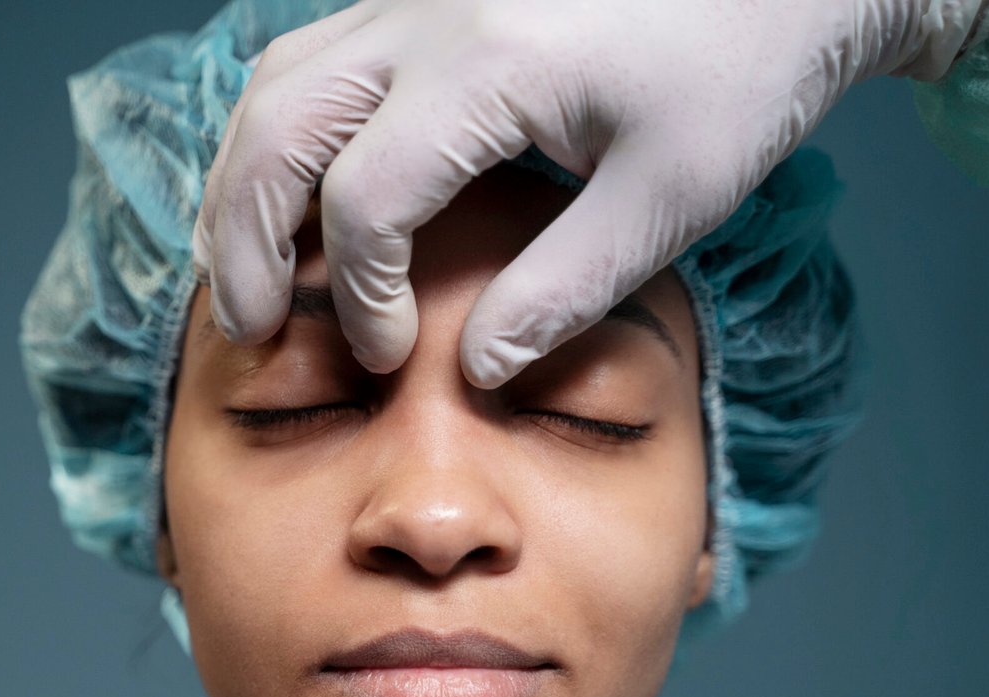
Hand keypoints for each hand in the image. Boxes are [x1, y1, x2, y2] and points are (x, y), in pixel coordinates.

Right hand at [192, 0, 988, 385]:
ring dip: (242, 184)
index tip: (387, 356)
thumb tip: (470, 368)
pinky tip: (290, 194)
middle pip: (279, 132)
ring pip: (274, 85)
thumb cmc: (746, 67)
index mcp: (490, 64)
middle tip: (247, 330)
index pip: (365, 200)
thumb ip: (564, 290)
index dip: (358, 297)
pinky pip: (307, 58)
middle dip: (246, 244)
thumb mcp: (673, 196)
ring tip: (246, 272)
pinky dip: (276, 136)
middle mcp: (428, 13)